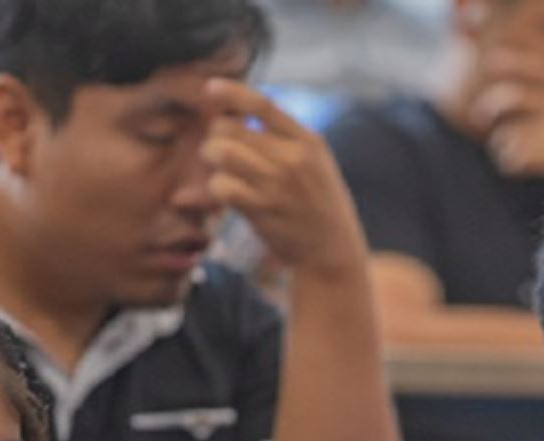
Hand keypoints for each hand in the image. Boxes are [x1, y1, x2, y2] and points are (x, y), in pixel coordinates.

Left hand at [202, 79, 367, 275]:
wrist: (333, 251)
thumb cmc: (319, 205)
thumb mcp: (316, 163)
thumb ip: (285, 138)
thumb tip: (237, 113)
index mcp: (309, 141)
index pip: (263, 104)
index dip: (232, 92)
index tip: (210, 87)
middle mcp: (293, 158)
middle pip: (230, 127)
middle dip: (215, 135)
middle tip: (220, 150)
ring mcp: (278, 184)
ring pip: (221, 152)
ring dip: (212, 159)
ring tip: (222, 170)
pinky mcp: (264, 209)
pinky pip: (222, 186)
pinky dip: (217, 188)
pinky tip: (228, 195)